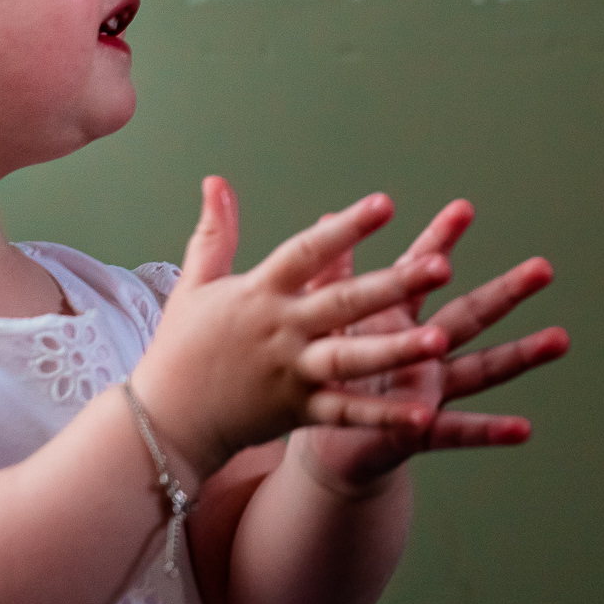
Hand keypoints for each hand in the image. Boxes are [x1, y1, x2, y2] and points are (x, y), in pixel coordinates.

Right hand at [129, 179, 455, 476]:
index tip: (385, 203)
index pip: (308, 252)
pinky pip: (346, 413)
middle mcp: (280, 330)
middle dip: (392, 284)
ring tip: (440, 340)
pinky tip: (422, 411)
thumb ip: (215, 232)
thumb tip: (216, 181)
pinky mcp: (298, 412)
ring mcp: (291, 373)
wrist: (162, 423)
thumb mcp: (195, 284)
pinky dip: (383, 416)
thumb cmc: (181, 348)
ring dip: (396, 350)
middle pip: (343, 303)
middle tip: (441, 265)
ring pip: (350, 359)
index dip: (346, 228)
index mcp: (259, 293)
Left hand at [292, 199, 568, 495]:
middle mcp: (424, 351)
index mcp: (396, 319)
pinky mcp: (420, 430)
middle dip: (506, 291)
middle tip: (543, 268)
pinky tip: (523, 429)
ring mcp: (429, 389)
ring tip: (559, 339)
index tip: (463, 209)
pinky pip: (457, 432)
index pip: (422, 272)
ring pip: (481, 369)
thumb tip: (326, 219)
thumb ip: (330, 277)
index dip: (440, 241)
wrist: (324, 442)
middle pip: (470, 314)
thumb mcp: (325, 322)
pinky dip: (490, 432)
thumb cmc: (327, 374)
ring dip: (520, 355)